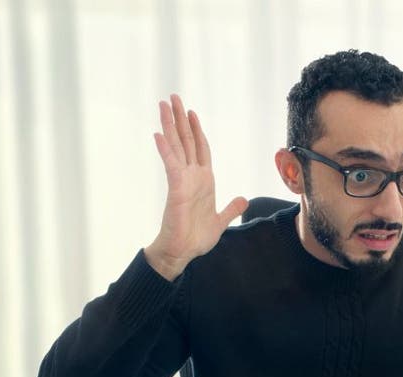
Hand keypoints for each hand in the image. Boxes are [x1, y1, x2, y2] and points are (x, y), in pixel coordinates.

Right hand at [144, 94, 246, 280]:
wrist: (183, 252)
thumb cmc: (196, 238)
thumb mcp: (220, 220)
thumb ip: (231, 209)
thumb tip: (243, 200)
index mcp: (203, 181)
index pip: (200, 148)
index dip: (197, 130)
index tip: (192, 113)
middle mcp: (191, 176)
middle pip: (186, 141)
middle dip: (180, 119)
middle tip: (173, 98)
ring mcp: (182, 180)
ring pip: (177, 146)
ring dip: (170, 125)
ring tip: (163, 105)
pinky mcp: (176, 188)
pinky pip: (171, 164)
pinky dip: (166, 149)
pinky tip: (159, 134)